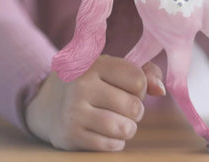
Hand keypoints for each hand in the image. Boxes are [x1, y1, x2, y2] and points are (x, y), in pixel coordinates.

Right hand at [25, 55, 164, 150]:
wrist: (47, 102)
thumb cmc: (93, 82)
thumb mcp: (114, 68)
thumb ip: (145, 72)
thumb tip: (161, 89)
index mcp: (96, 64)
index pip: (139, 80)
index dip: (142, 87)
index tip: (130, 87)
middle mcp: (82, 86)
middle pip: (134, 106)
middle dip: (136, 109)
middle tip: (124, 106)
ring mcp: (74, 112)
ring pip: (124, 128)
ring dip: (129, 127)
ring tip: (120, 120)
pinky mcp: (70, 136)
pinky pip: (111, 145)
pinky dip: (117, 141)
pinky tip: (107, 132)